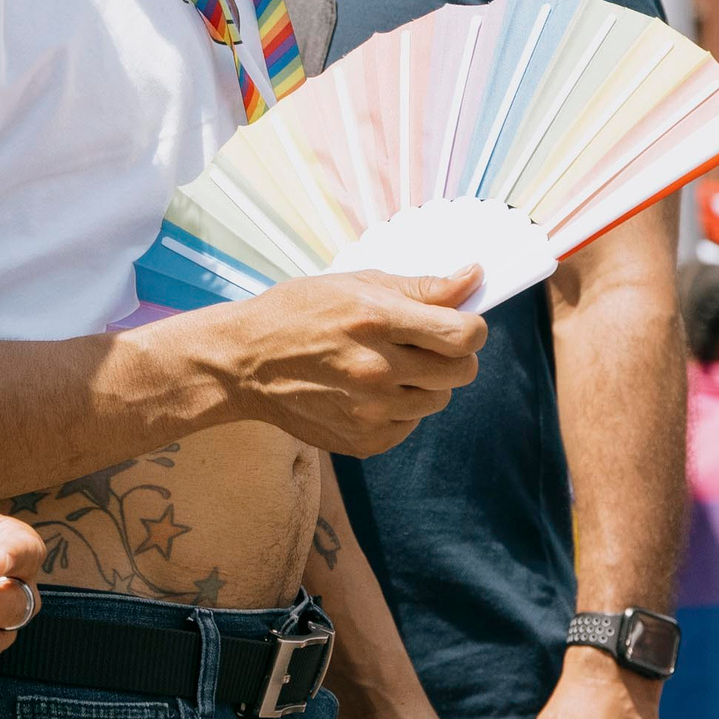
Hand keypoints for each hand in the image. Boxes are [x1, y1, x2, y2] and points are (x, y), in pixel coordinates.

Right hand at [198, 266, 487, 456]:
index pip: (462, 334)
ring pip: (438, 400)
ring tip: (388, 365)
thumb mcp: (356, 284)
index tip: (462, 323)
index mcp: (375, 320)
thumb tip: (473, 278)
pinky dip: (399, 408)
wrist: (245, 364)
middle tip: (426, 343)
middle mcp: (376, 370)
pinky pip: (409, 425)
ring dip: (426, 382)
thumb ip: (420, 287)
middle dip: (454, 354)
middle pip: (461, 371)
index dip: (473, 327)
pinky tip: (367, 390)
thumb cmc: (300, 312)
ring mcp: (370, 411)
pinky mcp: (364, 441)